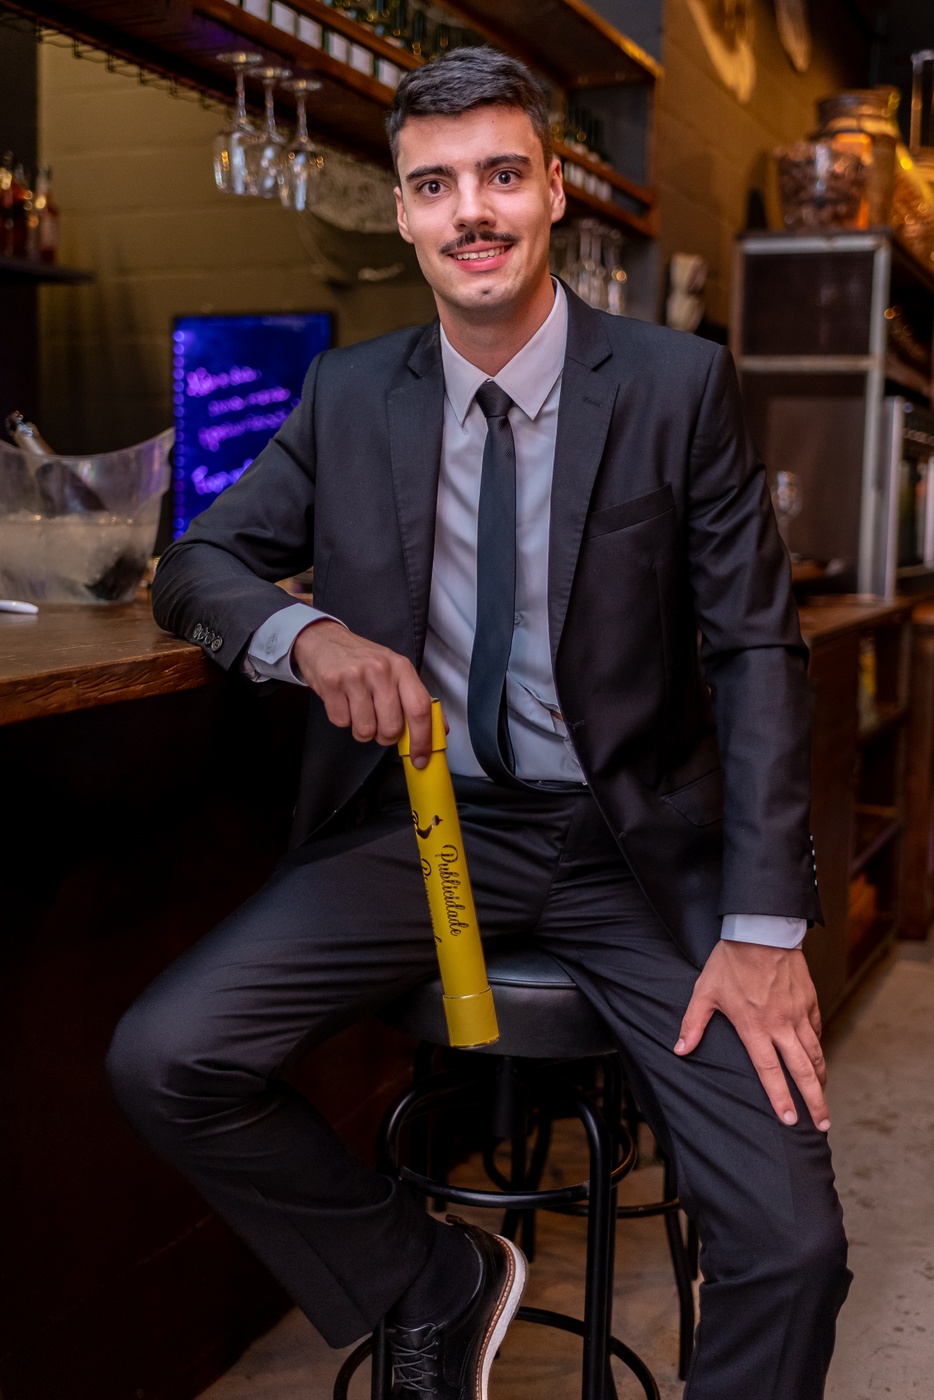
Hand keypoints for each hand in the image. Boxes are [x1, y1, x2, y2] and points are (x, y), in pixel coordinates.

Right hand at [293, 620, 433, 766]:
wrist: (324, 639)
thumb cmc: (363, 660)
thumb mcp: (394, 671)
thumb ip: (416, 700)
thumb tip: (439, 730)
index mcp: (402, 668)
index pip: (420, 709)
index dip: (423, 739)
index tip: (420, 759)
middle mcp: (381, 670)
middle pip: (391, 727)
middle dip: (385, 737)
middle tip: (378, 724)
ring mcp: (355, 676)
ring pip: (365, 730)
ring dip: (362, 730)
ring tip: (358, 710)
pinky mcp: (332, 683)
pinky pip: (342, 723)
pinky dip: (342, 719)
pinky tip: (343, 702)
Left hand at [674, 940, 829, 1131]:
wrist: (761, 929)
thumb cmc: (730, 960)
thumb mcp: (705, 992)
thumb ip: (694, 1023)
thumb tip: (680, 1050)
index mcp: (754, 1027)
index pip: (769, 1072)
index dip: (780, 1098)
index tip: (790, 1120)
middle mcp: (781, 1025)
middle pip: (801, 1071)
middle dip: (814, 1101)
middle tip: (821, 1124)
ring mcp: (798, 1013)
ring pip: (814, 1053)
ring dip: (820, 1078)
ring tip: (824, 1099)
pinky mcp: (809, 1000)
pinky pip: (816, 1030)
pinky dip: (818, 1047)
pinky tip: (817, 1058)